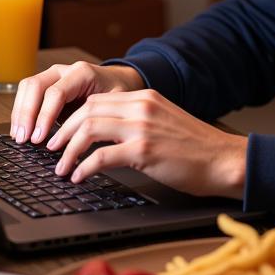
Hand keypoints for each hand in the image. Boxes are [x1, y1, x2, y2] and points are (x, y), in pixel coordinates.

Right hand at [9, 61, 144, 144]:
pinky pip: (28, 93)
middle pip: (35, 85)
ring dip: (20, 113)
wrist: (118, 81)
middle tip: (23, 139)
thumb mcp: (114, 105)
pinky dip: (21, 111)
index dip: (45, 116)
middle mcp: (64, 70)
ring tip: (18, 137)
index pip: (56, 92)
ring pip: (27, 87)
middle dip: (26, 114)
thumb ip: (97, 118)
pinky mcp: (47, 84)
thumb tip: (78, 143)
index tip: (39, 138)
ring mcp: (53, 75)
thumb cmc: (117, 93)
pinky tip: (21, 129)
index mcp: (82, 73)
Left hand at [46, 88, 247, 199]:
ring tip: (61, 167)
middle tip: (51, 149)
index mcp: (145, 97)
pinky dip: (83, 167)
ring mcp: (142, 127)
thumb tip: (104, 136)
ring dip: (68, 151)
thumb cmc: (196, 148)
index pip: (96, 100)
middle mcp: (141, 107)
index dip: (71, 117)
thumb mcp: (164, 122)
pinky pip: (101, 157)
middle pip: (86, 111)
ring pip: (88, 129)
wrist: (223, 159)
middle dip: (62, 132)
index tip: (60, 134)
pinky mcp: (144, 150)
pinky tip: (79, 177)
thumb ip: (137, 122)